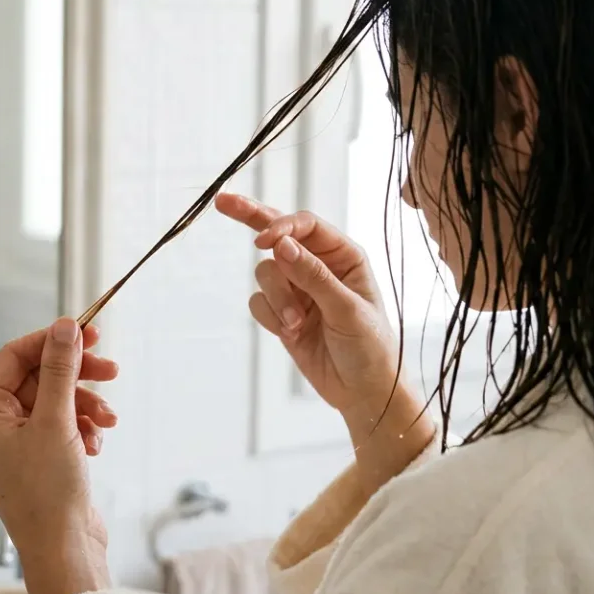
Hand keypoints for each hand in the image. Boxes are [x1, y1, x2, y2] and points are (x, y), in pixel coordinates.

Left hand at [0, 318, 117, 593]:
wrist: (63, 548)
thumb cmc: (46, 493)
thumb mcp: (55, 421)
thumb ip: (59, 369)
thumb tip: (64, 326)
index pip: (14, 355)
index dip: (51, 340)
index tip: (88, 332)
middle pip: (39, 375)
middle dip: (76, 375)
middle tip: (111, 368)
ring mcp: (15, 440)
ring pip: (56, 399)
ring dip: (86, 405)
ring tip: (108, 420)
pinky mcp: (38, 455)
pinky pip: (63, 423)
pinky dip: (83, 427)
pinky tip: (96, 444)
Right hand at [216, 193, 433, 487]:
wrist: (363, 392)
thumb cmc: (371, 348)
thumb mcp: (347, 309)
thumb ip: (313, 276)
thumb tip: (280, 244)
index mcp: (344, 256)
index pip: (305, 226)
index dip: (281, 228)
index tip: (263, 242)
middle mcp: (318, 266)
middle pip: (276, 233)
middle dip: (251, 218)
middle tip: (222, 201)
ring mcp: (298, 289)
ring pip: (266, 274)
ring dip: (277, 300)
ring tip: (297, 325)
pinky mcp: (283, 312)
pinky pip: (259, 302)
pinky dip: (271, 317)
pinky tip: (291, 333)